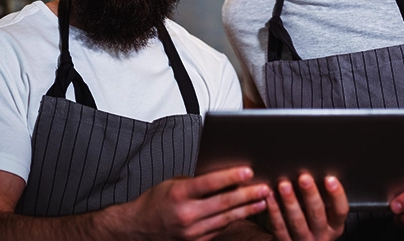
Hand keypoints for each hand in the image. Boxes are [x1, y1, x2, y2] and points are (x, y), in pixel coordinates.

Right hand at [122, 166, 269, 240]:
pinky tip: (246, 213)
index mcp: (178, 194)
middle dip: (247, 194)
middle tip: (265, 187)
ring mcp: (191, 232)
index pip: (209, 183)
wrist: (138, 228)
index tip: (248, 171)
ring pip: (225, 218)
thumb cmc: (155, 202)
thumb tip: (223, 176)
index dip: (230, 177)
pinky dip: (234, 220)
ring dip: (246, 209)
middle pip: (223, 203)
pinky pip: (219, 229)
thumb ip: (196, 181)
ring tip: (263, 201)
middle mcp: (186, 214)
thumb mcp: (172, 184)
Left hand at [267, 173, 347, 240]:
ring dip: (290, 201)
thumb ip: (323, 198)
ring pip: (297, 221)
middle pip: (317, 214)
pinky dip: (274, 211)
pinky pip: (280, 227)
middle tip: (304, 178)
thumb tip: (317, 169)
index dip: (337, 195)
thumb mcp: (324, 215)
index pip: (340, 210)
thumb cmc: (311, 223)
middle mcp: (322, 235)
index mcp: (335, 226)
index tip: (330, 178)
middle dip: (310, 194)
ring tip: (284, 185)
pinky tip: (271, 197)